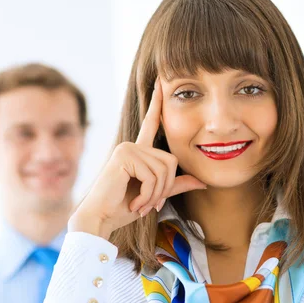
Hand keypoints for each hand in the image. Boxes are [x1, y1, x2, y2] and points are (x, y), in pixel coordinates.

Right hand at [68, 78, 206, 238]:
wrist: (101, 218)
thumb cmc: (123, 208)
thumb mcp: (155, 195)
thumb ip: (176, 185)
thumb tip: (203, 182)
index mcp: (138, 151)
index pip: (151, 123)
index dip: (156, 104)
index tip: (160, 83)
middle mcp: (132, 145)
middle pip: (171, 160)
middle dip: (165, 188)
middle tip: (150, 204)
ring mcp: (127, 148)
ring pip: (164, 170)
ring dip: (156, 195)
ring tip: (141, 205)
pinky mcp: (125, 156)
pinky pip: (153, 176)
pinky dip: (149, 195)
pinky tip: (135, 203)